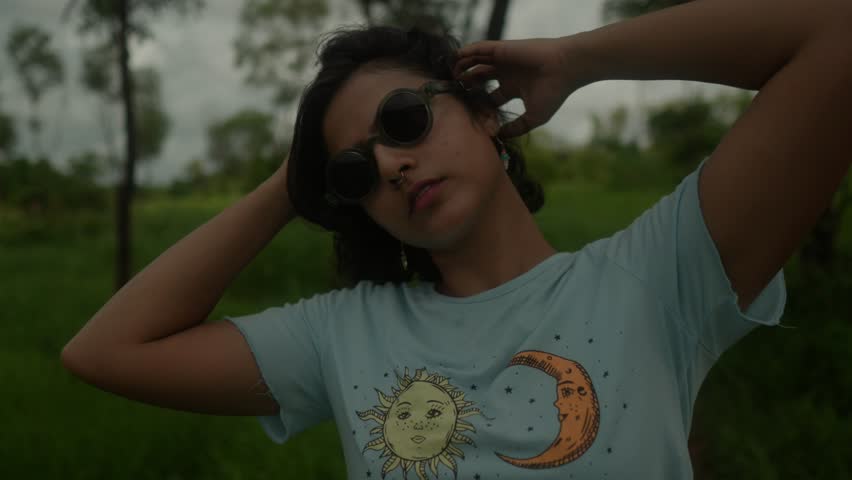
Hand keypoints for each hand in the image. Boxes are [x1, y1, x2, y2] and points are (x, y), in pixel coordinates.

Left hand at [453, 37, 589, 137]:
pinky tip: (455, 59)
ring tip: (450, 76)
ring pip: (477, 62)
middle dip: (466, 85)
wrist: (564, 69)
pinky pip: (479, 49)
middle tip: (453, 93)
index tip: (468, 114)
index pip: (491, 97)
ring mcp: (504, 60)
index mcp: (514, 87)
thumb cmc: (553, 92)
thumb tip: (498, 137)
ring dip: (463, 67)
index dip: (479, 105)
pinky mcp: (501, 49)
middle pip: (480, 78)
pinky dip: (466, 53)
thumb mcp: (533, 118)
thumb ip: (516, 128)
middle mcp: (507, 73)